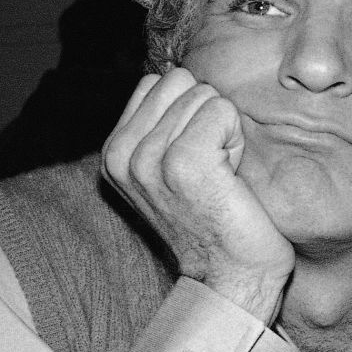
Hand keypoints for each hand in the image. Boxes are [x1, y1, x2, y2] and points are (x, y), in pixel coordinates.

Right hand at [102, 69, 293, 321]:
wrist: (231, 277)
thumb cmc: (217, 219)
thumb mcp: (171, 169)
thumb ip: (162, 125)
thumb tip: (178, 75)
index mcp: (114, 152)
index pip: (158, 82)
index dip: (191, 115)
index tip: (198, 161)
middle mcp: (122, 154)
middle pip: (181, 82)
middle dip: (208, 119)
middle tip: (213, 170)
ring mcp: (149, 159)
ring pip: (204, 95)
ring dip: (224, 133)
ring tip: (220, 178)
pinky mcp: (183, 163)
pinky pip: (222, 111)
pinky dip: (237, 141)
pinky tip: (231, 179)